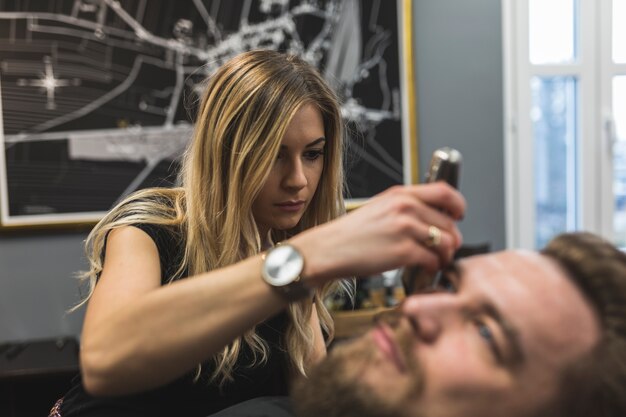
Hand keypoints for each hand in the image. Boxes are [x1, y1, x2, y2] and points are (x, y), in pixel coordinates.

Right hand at [291, 182, 465, 284]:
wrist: (328, 250)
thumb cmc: (350, 234)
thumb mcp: (379, 208)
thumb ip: (405, 207)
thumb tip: (433, 217)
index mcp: (400, 194)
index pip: (445, 192)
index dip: (458, 206)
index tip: (458, 216)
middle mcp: (405, 207)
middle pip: (449, 222)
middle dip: (452, 240)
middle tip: (444, 250)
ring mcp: (405, 229)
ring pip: (446, 242)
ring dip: (445, 255)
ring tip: (435, 261)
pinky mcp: (403, 251)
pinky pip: (433, 259)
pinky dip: (433, 267)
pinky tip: (424, 269)